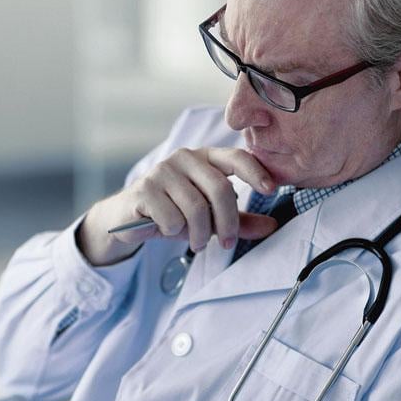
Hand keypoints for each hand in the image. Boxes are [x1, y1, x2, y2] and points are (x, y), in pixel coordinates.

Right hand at [77, 147, 280, 265]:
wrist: (127, 218)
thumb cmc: (172, 212)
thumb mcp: (209, 218)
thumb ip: (239, 220)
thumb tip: (272, 226)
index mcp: (204, 158)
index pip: (235, 157)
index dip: (255, 171)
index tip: (271, 189)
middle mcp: (184, 158)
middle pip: (219, 189)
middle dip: (227, 222)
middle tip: (225, 243)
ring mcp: (162, 171)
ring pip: (196, 207)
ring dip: (199, 233)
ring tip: (196, 242)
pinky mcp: (144, 189)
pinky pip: (172, 217)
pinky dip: (173, 231)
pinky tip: (167, 230)